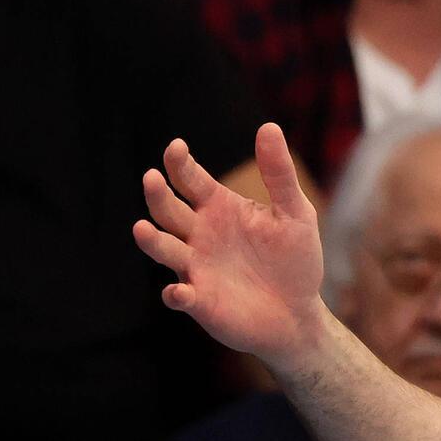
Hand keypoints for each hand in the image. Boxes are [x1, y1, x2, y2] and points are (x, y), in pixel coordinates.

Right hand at [135, 123, 329, 372]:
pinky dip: (175, 294)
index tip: (176, 148)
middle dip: (157, 194)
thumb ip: (279, 174)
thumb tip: (268, 127)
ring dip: (151, 240)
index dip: (179, 163)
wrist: (299, 313)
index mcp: (218, 207)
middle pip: (168, 210)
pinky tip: (179, 292)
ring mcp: (196, 267)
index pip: (189, 179)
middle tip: (152, 178)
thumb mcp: (295, 213)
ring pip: (164, 249)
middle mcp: (199, 234)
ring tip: (141, 229)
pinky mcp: (199, 301)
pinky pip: (178, 296)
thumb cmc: (295, 260)